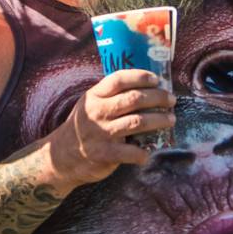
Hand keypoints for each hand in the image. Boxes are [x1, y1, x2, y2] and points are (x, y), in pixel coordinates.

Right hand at [46, 70, 175, 188]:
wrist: (61, 156)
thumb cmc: (84, 126)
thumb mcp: (91, 104)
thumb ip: (111, 95)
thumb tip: (146, 87)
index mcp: (95, 96)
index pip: (119, 79)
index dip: (140, 77)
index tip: (157, 79)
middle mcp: (98, 111)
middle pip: (134, 99)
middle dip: (158, 98)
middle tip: (171, 100)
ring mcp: (101, 132)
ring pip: (137, 122)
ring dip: (159, 120)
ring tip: (170, 119)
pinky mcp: (103, 153)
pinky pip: (130, 152)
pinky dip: (143, 152)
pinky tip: (149, 152)